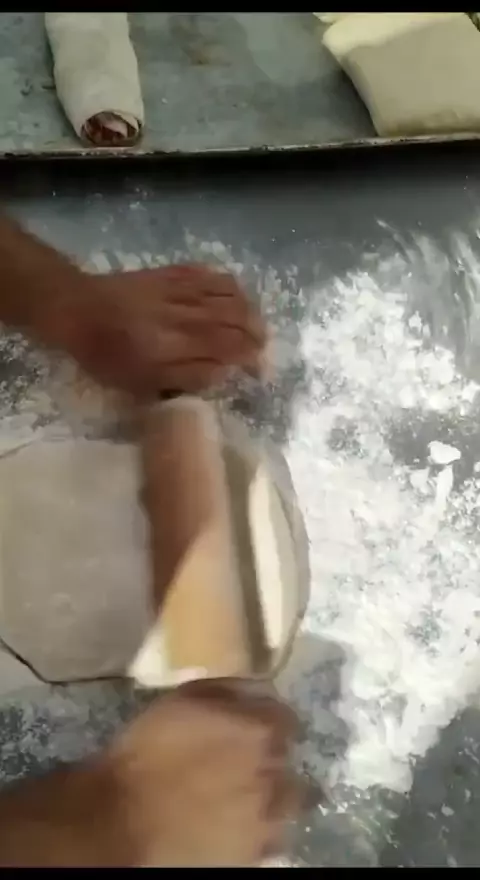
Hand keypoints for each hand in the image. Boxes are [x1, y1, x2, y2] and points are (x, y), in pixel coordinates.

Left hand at [60, 264, 265, 397]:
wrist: (76, 309)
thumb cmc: (105, 355)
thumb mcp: (139, 382)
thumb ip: (186, 377)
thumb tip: (225, 371)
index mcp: (174, 344)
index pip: (230, 347)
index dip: (252, 358)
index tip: (260, 370)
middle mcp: (182, 313)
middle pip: (238, 318)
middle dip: (258, 335)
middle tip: (263, 349)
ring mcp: (179, 288)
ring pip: (231, 294)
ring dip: (250, 311)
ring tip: (254, 326)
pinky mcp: (173, 272)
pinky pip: (213, 275)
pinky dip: (232, 288)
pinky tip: (235, 298)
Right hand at [109, 681, 300, 865]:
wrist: (123, 819)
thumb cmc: (147, 752)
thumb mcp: (182, 698)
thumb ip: (228, 689)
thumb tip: (256, 687)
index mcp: (258, 729)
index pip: (287, 718)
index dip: (269, 719)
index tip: (253, 724)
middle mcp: (273, 771)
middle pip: (287, 757)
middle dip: (270, 755)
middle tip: (243, 759)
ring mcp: (268, 816)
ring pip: (289, 799)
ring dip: (273, 793)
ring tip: (246, 795)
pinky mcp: (255, 851)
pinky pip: (273, 836)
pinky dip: (262, 828)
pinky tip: (238, 823)